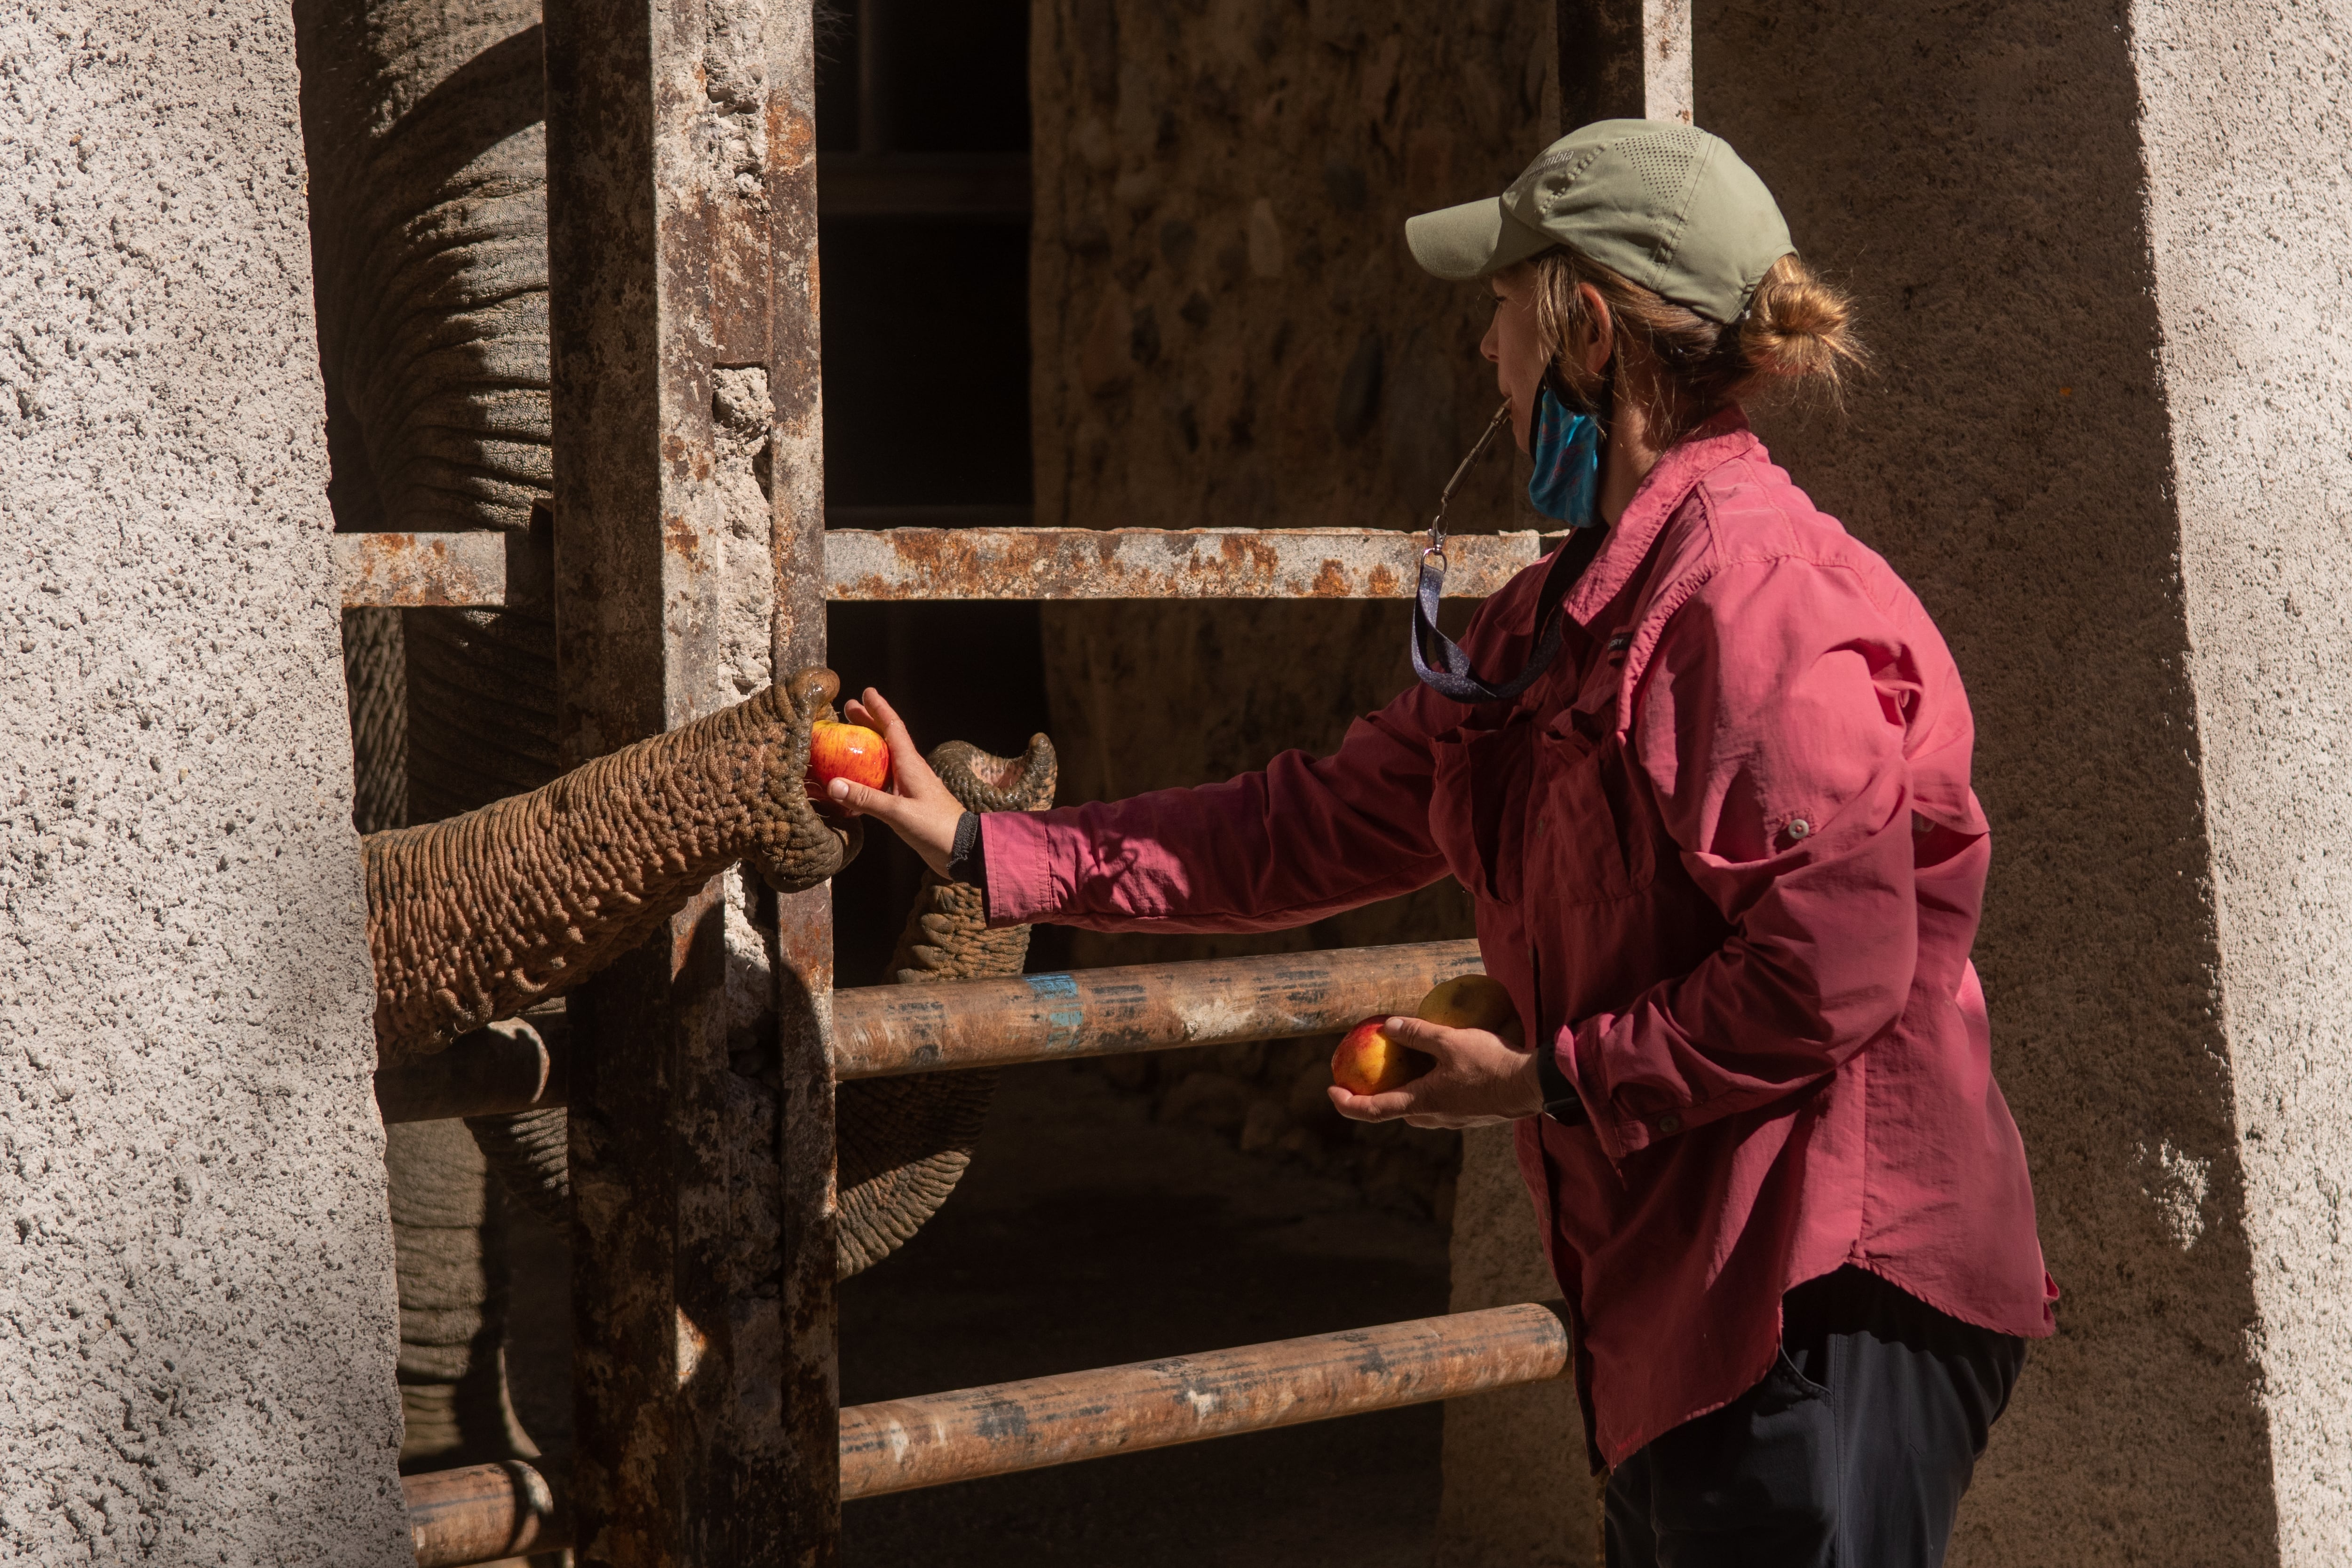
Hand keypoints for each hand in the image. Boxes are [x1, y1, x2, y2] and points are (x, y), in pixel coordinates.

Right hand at [825, 688, 965, 877]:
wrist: (962, 849)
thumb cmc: (936, 827)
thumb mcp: (899, 813)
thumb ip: (867, 799)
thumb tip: (833, 784)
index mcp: (911, 764)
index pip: (894, 727)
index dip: (880, 709)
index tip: (866, 692)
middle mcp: (911, 770)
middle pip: (887, 738)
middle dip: (869, 722)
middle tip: (848, 709)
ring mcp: (910, 786)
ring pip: (885, 758)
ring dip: (868, 747)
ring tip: (848, 739)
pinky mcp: (909, 802)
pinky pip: (884, 780)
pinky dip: (869, 774)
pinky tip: (856, 781)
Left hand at [1328, 1015, 1543, 1129]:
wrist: (1530, 1087)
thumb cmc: (1490, 1063)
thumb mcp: (1450, 1040)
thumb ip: (1418, 1033)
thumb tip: (1388, 1026)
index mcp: (1422, 1102)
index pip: (1373, 1110)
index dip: (1347, 1103)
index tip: (1331, 1091)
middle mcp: (1433, 1117)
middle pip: (1394, 1111)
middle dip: (1375, 1097)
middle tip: (1366, 1075)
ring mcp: (1452, 1120)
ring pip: (1417, 1109)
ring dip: (1404, 1092)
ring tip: (1401, 1068)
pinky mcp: (1469, 1115)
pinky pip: (1438, 1105)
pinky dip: (1427, 1090)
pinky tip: (1437, 1070)